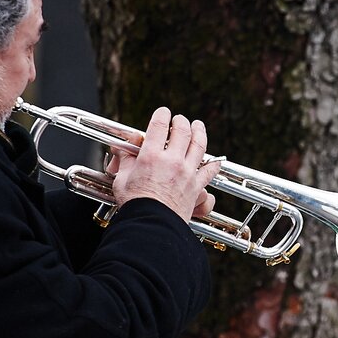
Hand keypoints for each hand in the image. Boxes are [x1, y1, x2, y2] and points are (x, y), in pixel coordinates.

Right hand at [111, 107, 221, 222]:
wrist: (152, 225)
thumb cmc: (135, 205)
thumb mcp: (122, 179)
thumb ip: (126, 161)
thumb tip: (122, 149)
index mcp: (151, 156)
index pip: (159, 125)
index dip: (161, 114)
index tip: (163, 112)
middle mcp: (172, 160)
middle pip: (182, 130)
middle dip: (181, 121)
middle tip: (179, 119)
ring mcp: (187, 172)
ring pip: (199, 144)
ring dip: (199, 132)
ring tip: (198, 126)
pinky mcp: (196, 186)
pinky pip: (210, 171)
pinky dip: (214, 163)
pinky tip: (215, 159)